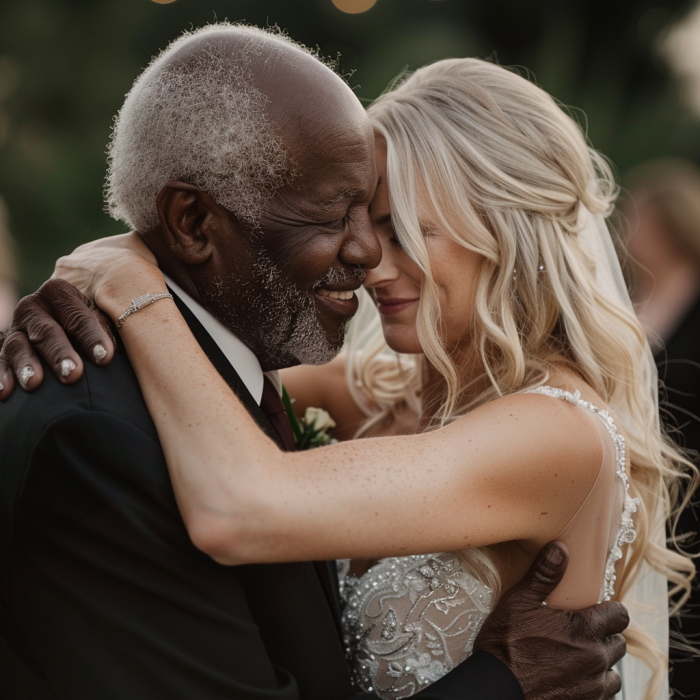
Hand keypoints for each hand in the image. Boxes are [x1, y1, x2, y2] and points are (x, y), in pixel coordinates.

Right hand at [0, 232, 158, 398]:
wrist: (78, 314)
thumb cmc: (105, 314)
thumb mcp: (111, 309)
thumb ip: (119, 312)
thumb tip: (147, 323)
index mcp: (62, 290)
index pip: (75, 311)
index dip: (90, 333)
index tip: (106, 357)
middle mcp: (36, 306)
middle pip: (46, 328)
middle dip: (60, 351)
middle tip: (73, 374)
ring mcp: (18, 328)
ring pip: (18, 344)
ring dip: (27, 364)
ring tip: (35, 384)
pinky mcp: (8, 348)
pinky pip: (0, 360)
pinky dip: (1, 375)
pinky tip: (5, 393)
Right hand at [473, 542, 627, 699]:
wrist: (497, 690)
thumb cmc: (505, 646)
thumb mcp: (519, 603)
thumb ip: (544, 575)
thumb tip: (560, 549)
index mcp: (584, 631)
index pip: (620, 615)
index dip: (609, 610)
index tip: (594, 609)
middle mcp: (595, 660)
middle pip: (617, 643)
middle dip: (602, 636)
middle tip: (577, 633)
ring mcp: (592, 688)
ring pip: (612, 672)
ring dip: (599, 664)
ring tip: (574, 657)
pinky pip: (601, 694)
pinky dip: (590, 685)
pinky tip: (569, 678)